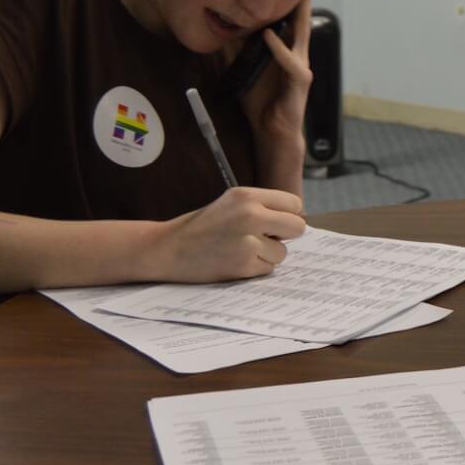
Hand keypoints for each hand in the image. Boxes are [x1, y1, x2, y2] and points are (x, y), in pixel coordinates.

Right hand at [153, 186, 307, 280]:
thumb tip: (297, 221)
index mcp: (247, 195)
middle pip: (296, 227)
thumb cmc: (201, 227)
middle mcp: (250, 215)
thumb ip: (262, 208)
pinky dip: (254, 269)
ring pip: (282, 252)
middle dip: (285, 236)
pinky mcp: (243, 264)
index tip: (276, 223)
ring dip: (267, 255)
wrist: (168, 248)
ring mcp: (248, 240)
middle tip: (266, 239)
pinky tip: (234, 261)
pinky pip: (267, 269)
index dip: (287, 216)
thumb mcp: (231, 204)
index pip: (294, 204)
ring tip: (240, 250)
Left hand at [238, 0, 314, 150]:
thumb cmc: (260, 101)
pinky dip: (278, 48)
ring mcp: (301, 67)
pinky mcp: (300, 82)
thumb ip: (236, 48)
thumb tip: (221, 26)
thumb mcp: (242, 68)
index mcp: (285, 51)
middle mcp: (297, 55)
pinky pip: (290, 61)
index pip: (289, 20)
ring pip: (301, 35)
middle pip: (301, 20)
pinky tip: (269, 35)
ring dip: (297, 14)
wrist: (271, 131)